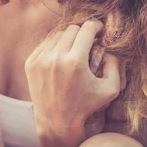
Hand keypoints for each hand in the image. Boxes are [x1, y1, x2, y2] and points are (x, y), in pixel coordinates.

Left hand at [25, 21, 120, 144]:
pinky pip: (44, 44)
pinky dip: (54, 47)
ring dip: (67, 39)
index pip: (86, 29)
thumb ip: (115, 65)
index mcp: (75, 62)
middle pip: (71, 29)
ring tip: (73, 49)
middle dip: (82, 33)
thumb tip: (109, 48)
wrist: (56, 120)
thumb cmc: (85, 105)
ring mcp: (40, 60)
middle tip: (87, 41)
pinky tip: (60, 56)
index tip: (99, 28)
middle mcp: (56, 58)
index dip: (95, 26)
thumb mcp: (110, 89)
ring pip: (57, 35)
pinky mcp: (30, 63)